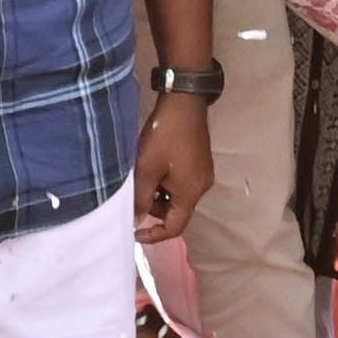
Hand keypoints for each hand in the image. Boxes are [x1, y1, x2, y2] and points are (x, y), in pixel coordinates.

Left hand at [133, 90, 212, 232]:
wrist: (184, 103)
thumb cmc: (164, 136)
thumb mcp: (147, 169)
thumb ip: (141, 198)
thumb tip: (136, 220)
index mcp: (190, 193)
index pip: (174, 227)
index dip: (154, 235)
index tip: (134, 232)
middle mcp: (201, 188)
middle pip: (176, 212)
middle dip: (153, 209)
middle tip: (134, 193)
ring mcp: (203, 175)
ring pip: (177, 197)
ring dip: (159, 193)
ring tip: (143, 176)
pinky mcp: (200, 163)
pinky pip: (181, 183)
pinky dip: (166, 183)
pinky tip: (154, 167)